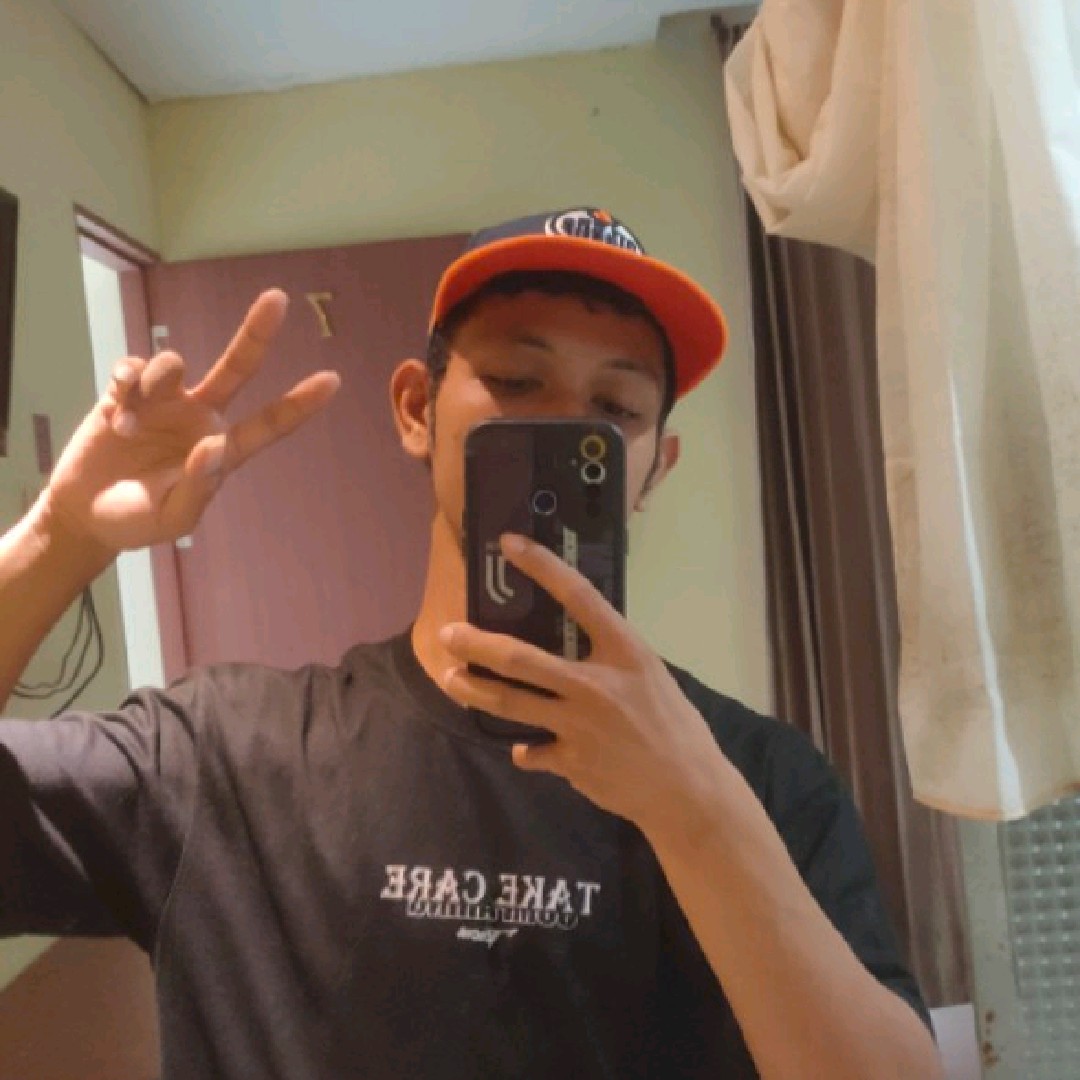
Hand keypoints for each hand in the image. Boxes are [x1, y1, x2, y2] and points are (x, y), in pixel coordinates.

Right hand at [35, 290, 339, 555]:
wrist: (85, 514)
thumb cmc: (137, 521)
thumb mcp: (173, 519)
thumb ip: (197, 487)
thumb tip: (213, 446)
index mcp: (223, 450)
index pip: (269, 424)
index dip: (299, 404)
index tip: (333, 380)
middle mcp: (201, 417)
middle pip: (238, 367)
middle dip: (256, 333)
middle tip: (277, 298)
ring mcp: (166, 401)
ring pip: (174, 362)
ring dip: (153, 382)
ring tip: (129, 427)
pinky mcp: (128, 393)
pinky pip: (132, 368)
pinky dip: (124, 386)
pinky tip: (116, 417)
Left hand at [439, 534, 726, 833]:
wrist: (687, 789)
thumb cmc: (674, 723)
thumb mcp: (649, 673)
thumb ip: (609, 656)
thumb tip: (571, 644)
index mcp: (624, 652)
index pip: (578, 597)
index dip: (542, 567)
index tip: (509, 544)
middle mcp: (595, 684)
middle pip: (520, 659)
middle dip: (476, 645)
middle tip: (448, 633)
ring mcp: (578, 725)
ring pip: (510, 703)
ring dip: (473, 690)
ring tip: (449, 678)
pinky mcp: (569, 762)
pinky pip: (531, 751)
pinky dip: (524, 749)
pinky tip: (521, 748)